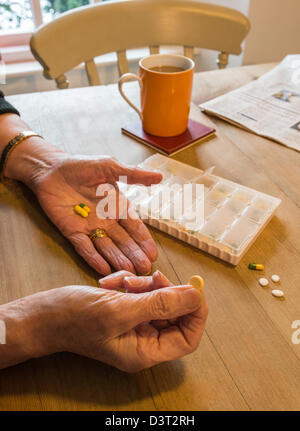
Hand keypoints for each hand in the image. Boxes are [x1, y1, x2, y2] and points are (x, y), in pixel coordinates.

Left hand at [32, 155, 161, 274]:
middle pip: (123, 241)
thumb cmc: (81, 166)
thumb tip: (160, 176)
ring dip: (116, 259)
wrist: (50, 169)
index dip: (143, 240)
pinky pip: (84, 247)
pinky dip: (93, 258)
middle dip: (133, 255)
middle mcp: (106, 220)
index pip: (134, 227)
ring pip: (106, 247)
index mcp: (118, 206)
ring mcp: (89, 228)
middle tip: (144, 269)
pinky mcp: (71, 231)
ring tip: (127, 272)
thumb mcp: (110, 167)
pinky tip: (103, 269)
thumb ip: (133, 175)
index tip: (153, 254)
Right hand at [50, 270, 207, 371]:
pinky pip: (140, 293)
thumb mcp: (120, 309)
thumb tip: (196, 295)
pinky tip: (111, 283)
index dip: (195, 312)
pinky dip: (130, 283)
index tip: (192, 288)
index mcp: (145, 351)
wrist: (44, 315)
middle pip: (174, 315)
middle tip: (152, 277)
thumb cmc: (75, 318)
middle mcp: (143, 341)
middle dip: (164, 291)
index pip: (187, 337)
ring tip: (124, 281)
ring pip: (157, 299)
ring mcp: (134, 326)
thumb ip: (160, 303)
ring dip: (144, 284)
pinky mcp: (125, 311)